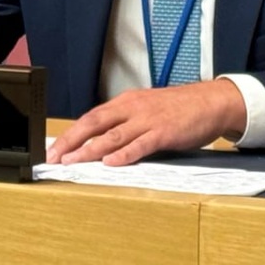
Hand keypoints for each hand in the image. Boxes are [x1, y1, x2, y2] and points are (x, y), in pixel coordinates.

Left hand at [47, 79, 247, 166]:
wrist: (211, 102)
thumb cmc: (178, 109)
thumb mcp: (145, 109)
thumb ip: (125, 123)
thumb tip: (100, 142)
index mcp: (125, 103)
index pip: (90, 118)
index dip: (70, 134)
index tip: (53, 148)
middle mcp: (132, 108)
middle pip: (94, 124)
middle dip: (71, 141)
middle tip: (54, 157)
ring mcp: (148, 120)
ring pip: (112, 136)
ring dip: (90, 150)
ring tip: (72, 161)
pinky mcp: (164, 132)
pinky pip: (140, 144)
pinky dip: (123, 154)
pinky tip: (110, 162)